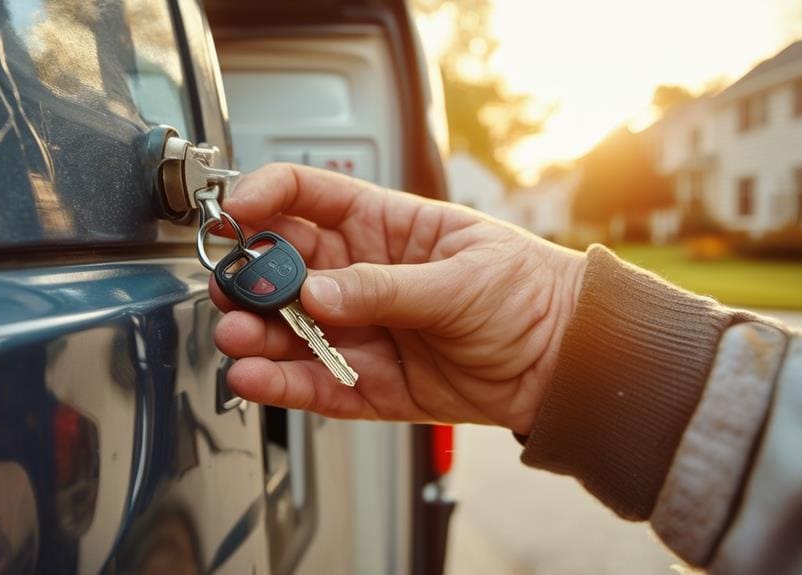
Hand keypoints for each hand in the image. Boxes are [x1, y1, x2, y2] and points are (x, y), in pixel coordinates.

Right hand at [211, 163, 584, 433]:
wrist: (564, 362)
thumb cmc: (527, 294)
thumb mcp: (462, 277)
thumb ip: (386, 287)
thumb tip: (320, 292)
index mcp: (383, 228)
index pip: (307, 197)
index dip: (266, 196)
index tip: (238, 212)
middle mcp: (361, 277)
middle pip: (284, 267)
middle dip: (251, 276)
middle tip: (238, 290)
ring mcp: (360, 330)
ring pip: (289, 329)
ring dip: (257, 333)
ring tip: (240, 338)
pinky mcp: (366, 382)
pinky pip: (314, 383)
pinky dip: (281, 383)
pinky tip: (255, 376)